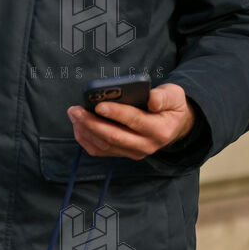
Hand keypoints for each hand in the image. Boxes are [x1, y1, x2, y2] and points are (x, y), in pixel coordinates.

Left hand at [66, 83, 193, 159]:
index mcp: (160, 129)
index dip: (116, 113)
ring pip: (105, 145)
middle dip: (92, 123)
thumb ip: (164, 96)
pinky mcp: (124, 154)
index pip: (135, 121)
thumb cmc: (170, 106)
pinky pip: (101, 151)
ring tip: (74, 114)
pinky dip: (86, 140)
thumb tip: (151, 99)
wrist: (173, 125)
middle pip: (114, 137)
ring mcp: (134, 152)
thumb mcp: (174, 96)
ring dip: (86, 130)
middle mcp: (147, 145)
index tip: (99, 105)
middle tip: (76, 110)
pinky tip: (78, 126)